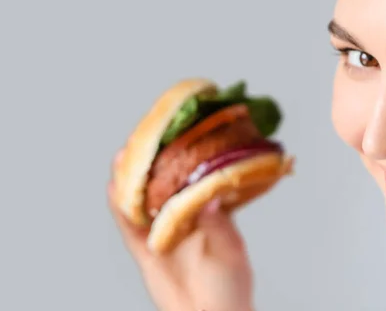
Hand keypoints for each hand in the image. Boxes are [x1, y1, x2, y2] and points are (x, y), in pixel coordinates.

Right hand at [108, 150, 254, 310]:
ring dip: (132, 182)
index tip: (176, 137)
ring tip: (122, 158)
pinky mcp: (147, 251)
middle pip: (165, 186)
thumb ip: (218, 227)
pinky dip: (121, 210)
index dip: (185, 158)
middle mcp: (185, 218)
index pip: (196, 179)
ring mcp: (164, 233)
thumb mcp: (231, 254)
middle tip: (142, 141)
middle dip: (153, 164)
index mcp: (211, 213)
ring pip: (144, 203)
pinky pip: (131, 228)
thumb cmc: (230, 288)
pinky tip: (113, 190)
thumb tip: (210, 199)